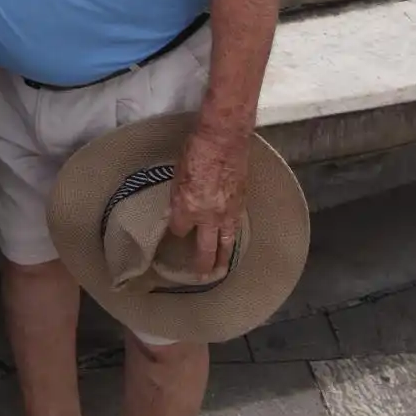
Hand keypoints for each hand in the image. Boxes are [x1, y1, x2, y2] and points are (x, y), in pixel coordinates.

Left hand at [167, 125, 250, 278]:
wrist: (224, 137)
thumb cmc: (195, 149)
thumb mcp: (177, 174)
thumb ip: (179, 196)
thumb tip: (179, 209)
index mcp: (186, 208)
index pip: (178, 229)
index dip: (175, 231)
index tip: (174, 230)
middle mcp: (208, 217)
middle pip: (204, 250)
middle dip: (201, 266)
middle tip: (199, 278)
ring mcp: (227, 213)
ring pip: (226, 245)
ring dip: (222, 261)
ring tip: (220, 272)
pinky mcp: (241, 205)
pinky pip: (236, 228)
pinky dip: (233, 238)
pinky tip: (232, 242)